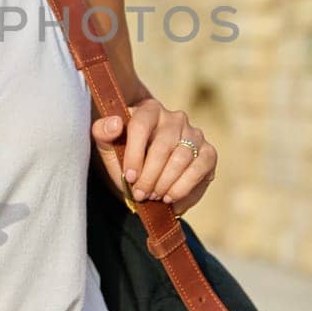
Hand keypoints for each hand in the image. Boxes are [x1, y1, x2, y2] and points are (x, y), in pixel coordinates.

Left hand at [92, 98, 217, 215]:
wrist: (146, 169)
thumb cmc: (125, 155)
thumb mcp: (108, 146)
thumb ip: (103, 132)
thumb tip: (116, 123)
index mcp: (149, 110)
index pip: (141, 126)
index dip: (134, 154)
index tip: (129, 177)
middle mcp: (175, 118)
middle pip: (163, 147)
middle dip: (150, 176)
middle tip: (140, 194)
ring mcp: (194, 134)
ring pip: (182, 159)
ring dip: (166, 184)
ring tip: (155, 197)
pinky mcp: (208, 153)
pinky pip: (200, 169)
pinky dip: (185, 189)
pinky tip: (171, 200)